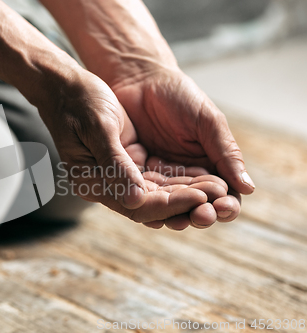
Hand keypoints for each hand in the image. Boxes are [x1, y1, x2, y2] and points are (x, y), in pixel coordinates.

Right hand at [38, 69, 233, 224]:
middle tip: (219, 199)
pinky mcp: (127, 162)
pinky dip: (179, 180)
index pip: (137, 205)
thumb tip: (136, 200)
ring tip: (218, 189)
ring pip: (157, 194)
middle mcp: (104, 185)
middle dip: (185, 203)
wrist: (67, 85)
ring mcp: (116, 175)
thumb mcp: (98, 128)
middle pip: (151, 205)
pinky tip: (203, 177)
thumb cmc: (79, 101)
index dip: (170, 204)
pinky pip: (156, 179)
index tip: (200, 197)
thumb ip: (115, 165)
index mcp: (92, 181)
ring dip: (186, 193)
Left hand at [111, 68, 251, 219]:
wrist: (139, 80)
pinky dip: (148, 205)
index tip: (224, 207)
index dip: (225, 205)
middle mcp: (185, 176)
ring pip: (170, 205)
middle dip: (201, 214)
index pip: (223, 193)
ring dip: (176, 215)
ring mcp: (159, 177)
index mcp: (209, 164)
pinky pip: (142, 194)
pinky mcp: (135, 174)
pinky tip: (152, 210)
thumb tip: (248, 189)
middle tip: (202, 216)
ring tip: (179, 219)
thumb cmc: (179, 96)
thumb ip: (225, 153)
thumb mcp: (207, 121)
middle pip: (197, 205)